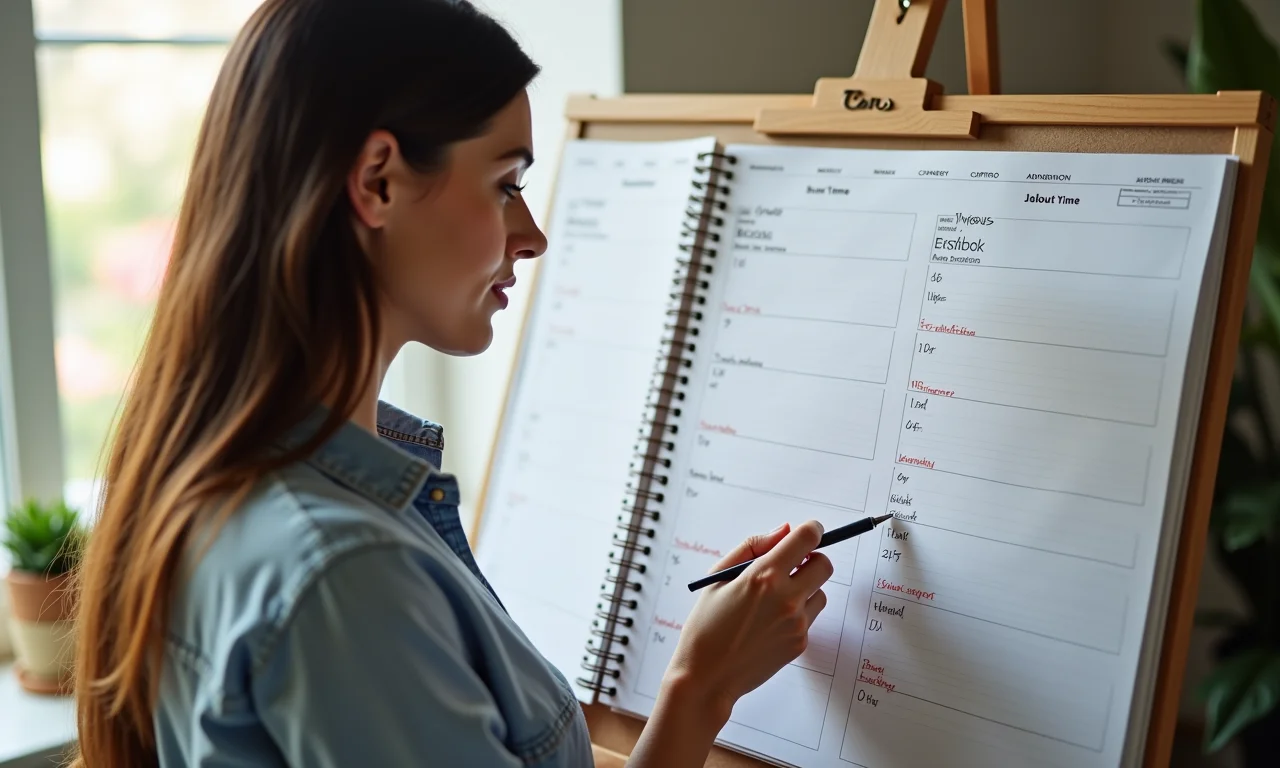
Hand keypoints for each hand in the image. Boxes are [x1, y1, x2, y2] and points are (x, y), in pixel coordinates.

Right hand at [662, 520, 832, 720]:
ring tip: (774, 599)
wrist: (707, 677)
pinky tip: (769, 622)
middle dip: (812, 558)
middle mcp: (786, 598)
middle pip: (824, 564)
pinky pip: (810, 617)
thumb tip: (782, 531)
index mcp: (764, 576)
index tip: (807, 531)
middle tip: (791, 565)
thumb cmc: (706, 626)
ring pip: (820, 591)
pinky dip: (797, 613)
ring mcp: (797, 623)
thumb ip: (752, 547)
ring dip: (805, 588)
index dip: (811, 529)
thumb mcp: (718, 577)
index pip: (807, 538)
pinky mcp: (800, 643)